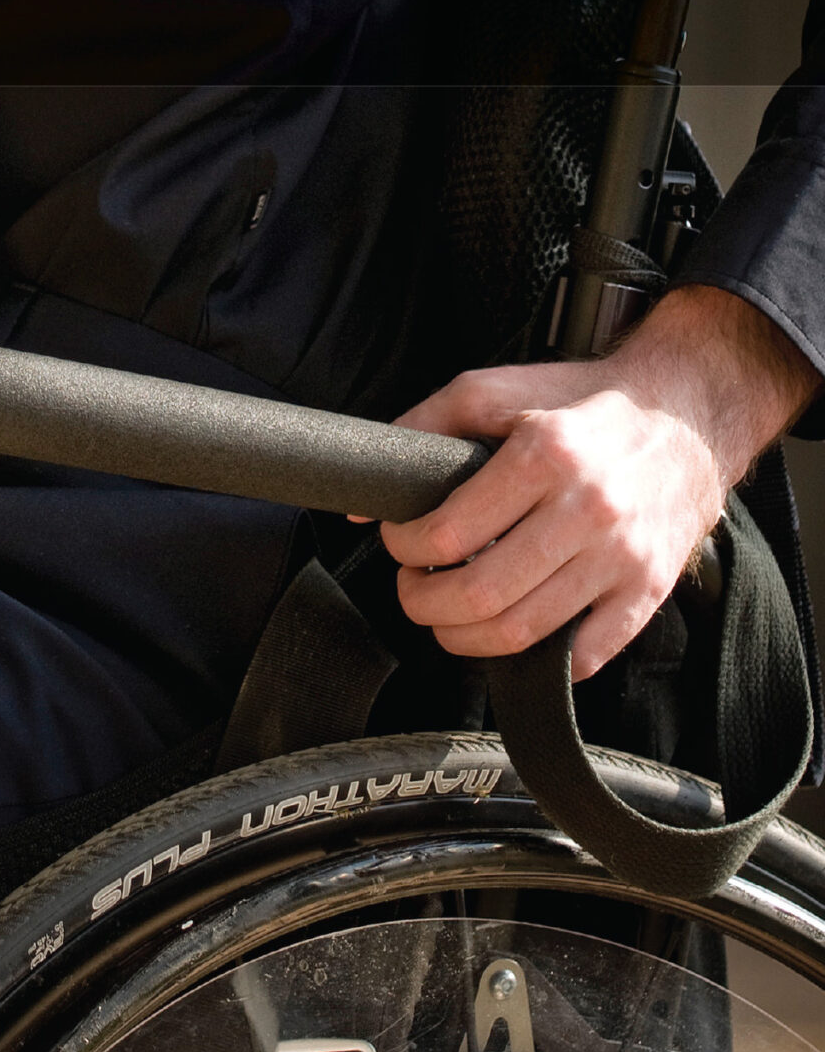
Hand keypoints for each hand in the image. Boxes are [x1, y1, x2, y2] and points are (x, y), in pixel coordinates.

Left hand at [374, 287, 819, 680]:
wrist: (684, 416)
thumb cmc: (580, 403)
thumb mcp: (493, 391)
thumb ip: (420, 429)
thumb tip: (366, 501)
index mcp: (545, 455)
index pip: (450, 533)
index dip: (405, 548)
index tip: (399, 543)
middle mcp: (587, 509)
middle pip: (481, 594)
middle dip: (425, 602)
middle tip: (413, 590)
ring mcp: (622, 557)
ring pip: (525, 633)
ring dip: (466, 639)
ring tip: (448, 617)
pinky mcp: (647, 591)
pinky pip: (586, 655)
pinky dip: (538, 660)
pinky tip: (512, 632)